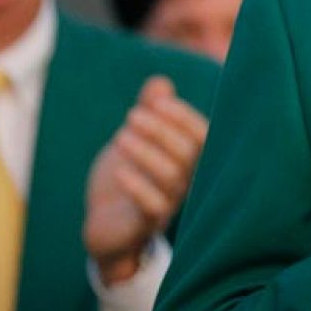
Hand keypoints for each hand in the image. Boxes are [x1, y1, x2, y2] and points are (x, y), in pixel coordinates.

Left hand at [84, 76, 207, 284]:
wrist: (107, 226)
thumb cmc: (128, 177)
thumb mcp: (136, 138)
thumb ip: (150, 111)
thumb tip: (160, 83)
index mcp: (188, 161)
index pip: (203, 137)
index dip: (184, 117)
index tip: (158, 102)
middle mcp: (186, 183)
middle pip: (188, 155)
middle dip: (162, 131)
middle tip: (132, 115)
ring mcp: (169, 206)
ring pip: (171, 179)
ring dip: (147, 154)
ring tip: (121, 137)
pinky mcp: (146, 225)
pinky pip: (153, 207)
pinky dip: (138, 187)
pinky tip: (120, 170)